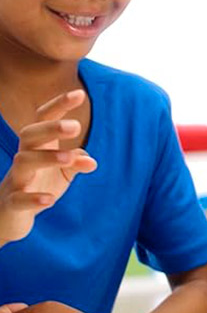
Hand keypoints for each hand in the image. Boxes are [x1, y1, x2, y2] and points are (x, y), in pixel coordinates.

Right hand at [0, 90, 96, 243]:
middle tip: (75, 126)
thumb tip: (91, 160)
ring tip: (69, 157)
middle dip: (50, 128)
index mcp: (37, 147)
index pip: (44, 120)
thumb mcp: (62, 173)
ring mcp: (16, 180)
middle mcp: (24, 158)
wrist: (9, 217)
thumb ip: (76, 163)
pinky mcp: (12, 203)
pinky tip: (49, 199)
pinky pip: (19, 199)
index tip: (80, 94)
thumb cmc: (37, 186)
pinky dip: (33, 198)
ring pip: (23, 161)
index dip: (59, 106)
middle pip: (29, 135)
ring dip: (47, 158)